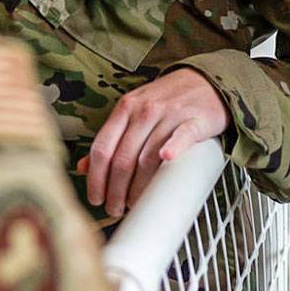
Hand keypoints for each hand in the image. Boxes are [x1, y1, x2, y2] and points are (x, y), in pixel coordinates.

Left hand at [83, 68, 228, 218]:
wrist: (205, 81)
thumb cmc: (166, 100)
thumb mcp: (133, 111)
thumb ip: (111, 137)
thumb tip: (84, 167)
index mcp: (125, 108)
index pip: (103, 148)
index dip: (96, 178)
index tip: (96, 199)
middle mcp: (144, 110)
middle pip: (123, 158)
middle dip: (116, 190)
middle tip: (115, 209)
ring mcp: (170, 114)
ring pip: (148, 157)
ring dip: (139, 187)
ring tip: (135, 204)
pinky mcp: (195, 119)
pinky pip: (182, 135)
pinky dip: (174, 146)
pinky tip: (166, 158)